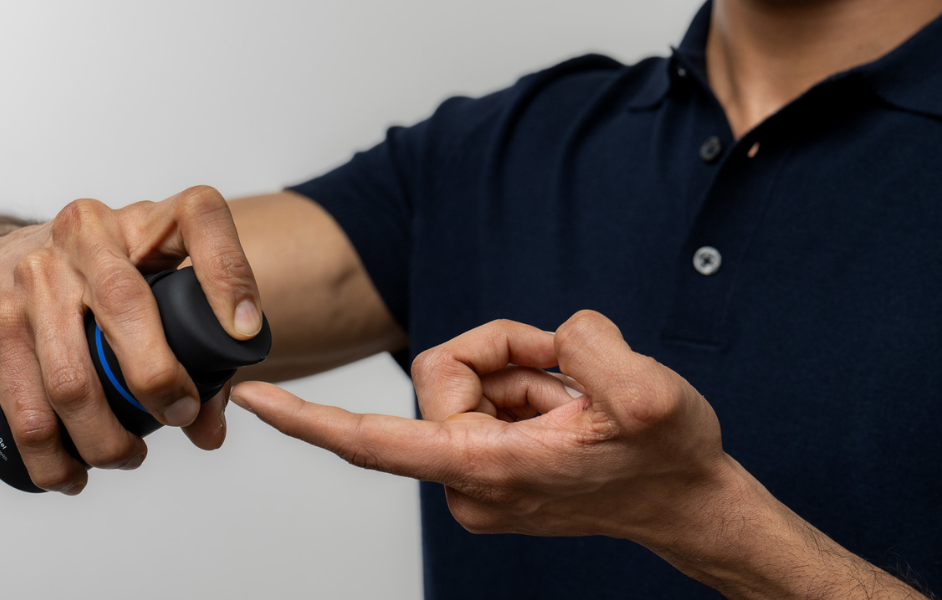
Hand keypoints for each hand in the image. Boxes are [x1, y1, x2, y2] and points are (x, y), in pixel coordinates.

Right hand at [0, 185, 261, 493]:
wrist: (2, 260)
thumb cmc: (102, 278)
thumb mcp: (155, 288)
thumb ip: (196, 353)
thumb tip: (209, 430)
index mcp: (142, 219)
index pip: (198, 217)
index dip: (228, 274)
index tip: (245, 334)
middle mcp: (83, 235)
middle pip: (125, 305)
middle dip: (158, 379)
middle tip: (179, 418)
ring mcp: (30, 276)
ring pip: (70, 376)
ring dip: (104, 435)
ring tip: (127, 457)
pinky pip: (22, 405)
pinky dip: (51, 454)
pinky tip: (72, 473)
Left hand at [230, 310, 732, 540]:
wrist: (690, 502)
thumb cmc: (669, 461)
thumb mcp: (648, 393)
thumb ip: (588, 346)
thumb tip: (552, 337)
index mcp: (489, 469)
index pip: (374, 442)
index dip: (308, 418)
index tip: (251, 400)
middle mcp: (468, 483)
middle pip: (440, 377)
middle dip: (503, 355)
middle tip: (567, 371)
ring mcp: (476, 479)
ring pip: (463, 384)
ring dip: (522, 375)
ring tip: (576, 403)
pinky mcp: (488, 469)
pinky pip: (482, 400)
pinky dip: (525, 390)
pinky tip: (567, 412)